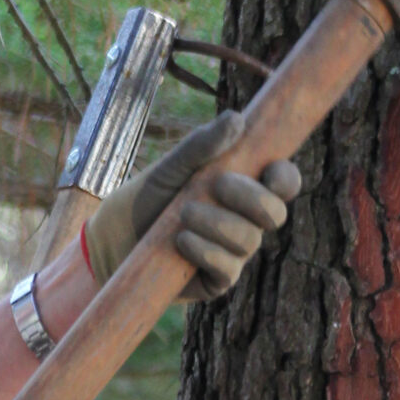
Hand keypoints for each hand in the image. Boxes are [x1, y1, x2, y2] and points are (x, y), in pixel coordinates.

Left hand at [83, 110, 301, 299]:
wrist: (115, 237)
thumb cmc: (149, 196)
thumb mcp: (173, 165)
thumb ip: (203, 144)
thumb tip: (237, 119)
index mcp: (246, 189)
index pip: (284, 184)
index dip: (285, 178)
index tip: (268, 170)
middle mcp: (247, 221)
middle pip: (275, 214)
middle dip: (250, 198)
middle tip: (217, 183)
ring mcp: (234, 252)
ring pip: (249, 240)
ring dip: (218, 223)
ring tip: (183, 213)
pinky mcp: (216, 280)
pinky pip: (228, 268)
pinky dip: (206, 252)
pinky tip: (181, 241)